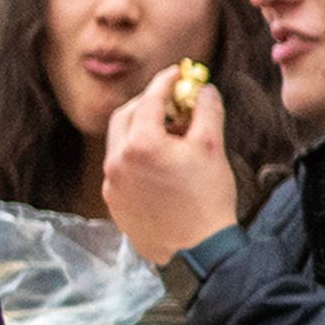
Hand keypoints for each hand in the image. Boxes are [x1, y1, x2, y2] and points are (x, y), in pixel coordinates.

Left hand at [101, 58, 240, 263]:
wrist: (198, 251)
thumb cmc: (207, 199)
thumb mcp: (212, 148)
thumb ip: (206, 111)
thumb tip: (203, 89)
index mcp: (140, 144)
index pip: (151, 99)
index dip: (167, 82)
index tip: (179, 73)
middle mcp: (117, 160)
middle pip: (127, 116)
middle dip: (150, 103)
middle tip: (174, 102)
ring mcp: (111, 182)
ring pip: (120, 142)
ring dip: (142, 130)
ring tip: (172, 135)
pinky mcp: (113, 201)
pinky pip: (120, 167)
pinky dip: (136, 156)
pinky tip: (160, 163)